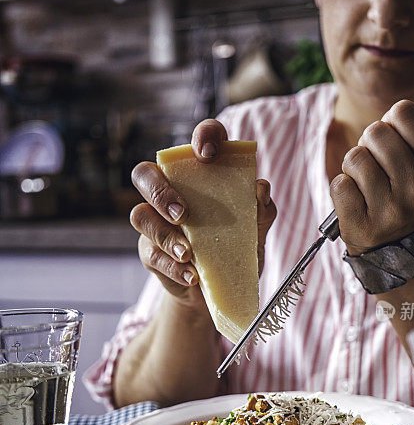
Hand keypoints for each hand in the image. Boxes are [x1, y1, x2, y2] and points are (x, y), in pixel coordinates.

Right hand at [130, 119, 276, 304]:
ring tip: (188, 253)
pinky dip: (172, 266)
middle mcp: (173, 190)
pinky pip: (151, 253)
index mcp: (203, 174)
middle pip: (145, 173)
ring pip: (140, 215)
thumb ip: (261, 210)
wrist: (225, 288)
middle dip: (160, 191)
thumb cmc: (238, 248)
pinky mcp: (151, 251)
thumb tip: (260, 189)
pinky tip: (191, 274)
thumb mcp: (256, 231)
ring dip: (164, 235)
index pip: (200, 139)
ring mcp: (157, 221)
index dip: (202, 136)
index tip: (208, 154)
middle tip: (183, 214)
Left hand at [330, 78, 413, 255]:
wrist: (392, 237)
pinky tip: (358, 199)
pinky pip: (339, 184)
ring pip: (355, 157)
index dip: (393, 120)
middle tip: (383, 165)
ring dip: (355, 165)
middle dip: (371, 143)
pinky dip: (342, 186)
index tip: (401, 139)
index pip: (403, 112)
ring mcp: (392, 211)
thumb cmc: (411, 178)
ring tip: (369, 182)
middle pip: (375, 132)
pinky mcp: (363, 225)